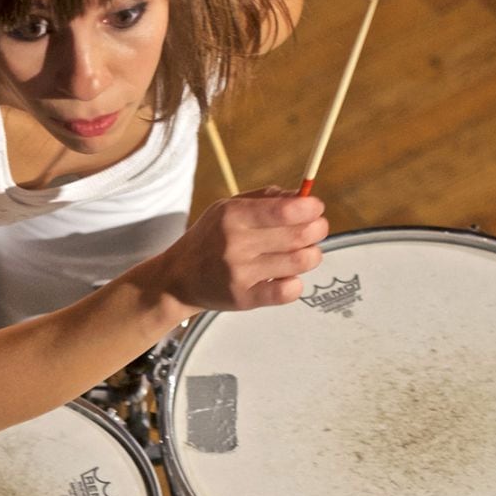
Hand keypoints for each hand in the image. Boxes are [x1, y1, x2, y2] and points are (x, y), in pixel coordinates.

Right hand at [160, 186, 327, 312]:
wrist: (177, 278)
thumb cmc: (209, 238)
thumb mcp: (227, 208)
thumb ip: (265, 199)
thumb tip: (303, 196)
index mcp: (232, 215)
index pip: (283, 210)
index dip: (310, 208)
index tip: (316, 208)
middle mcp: (235, 243)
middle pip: (298, 236)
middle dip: (317, 230)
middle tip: (317, 229)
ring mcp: (239, 273)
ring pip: (299, 262)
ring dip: (311, 255)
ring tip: (305, 253)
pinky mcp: (244, 299)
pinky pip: (287, 292)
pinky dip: (296, 283)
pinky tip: (287, 277)